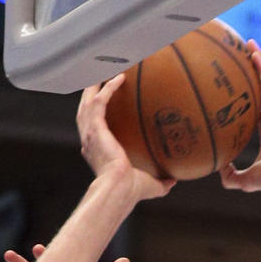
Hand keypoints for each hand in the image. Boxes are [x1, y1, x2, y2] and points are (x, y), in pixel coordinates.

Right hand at [76, 77, 175, 204]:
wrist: (119, 189)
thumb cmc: (131, 191)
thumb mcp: (150, 185)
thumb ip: (161, 182)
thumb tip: (175, 180)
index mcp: (97, 151)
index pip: (94, 129)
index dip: (97, 116)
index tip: (105, 106)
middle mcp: (90, 140)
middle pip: (86, 110)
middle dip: (91, 92)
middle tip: (100, 78)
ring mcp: (90, 133)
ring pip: (88, 101)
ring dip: (95, 84)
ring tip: (104, 69)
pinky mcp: (95, 127)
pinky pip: (99, 101)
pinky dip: (108, 88)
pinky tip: (119, 78)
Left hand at [219, 42, 260, 206]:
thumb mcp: (244, 178)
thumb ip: (229, 175)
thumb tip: (216, 169)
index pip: (255, 104)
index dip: (244, 92)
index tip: (231, 82)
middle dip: (253, 70)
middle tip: (239, 54)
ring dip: (259, 61)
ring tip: (247, 44)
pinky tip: (254, 53)